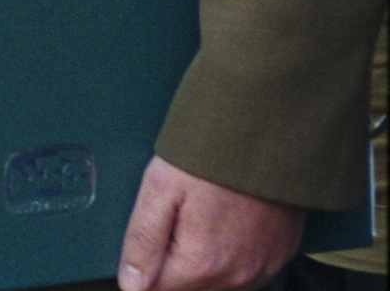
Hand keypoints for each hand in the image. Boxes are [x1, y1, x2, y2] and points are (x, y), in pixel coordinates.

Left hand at [117, 156, 303, 290]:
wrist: (266, 138)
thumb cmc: (210, 159)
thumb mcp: (160, 191)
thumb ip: (143, 243)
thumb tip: (131, 286)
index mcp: (202, 264)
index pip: (159, 289)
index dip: (147, 265)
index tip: (152, 235)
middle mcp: (237, 275)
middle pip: (190, 288)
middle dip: (174, 264)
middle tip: (177, 218)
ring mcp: (263, 268)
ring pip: (219, 283)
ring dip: (204, 263)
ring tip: (202, 217)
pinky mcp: (281, 255)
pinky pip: (248, 271)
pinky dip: (233, 256)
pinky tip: (225, 224)